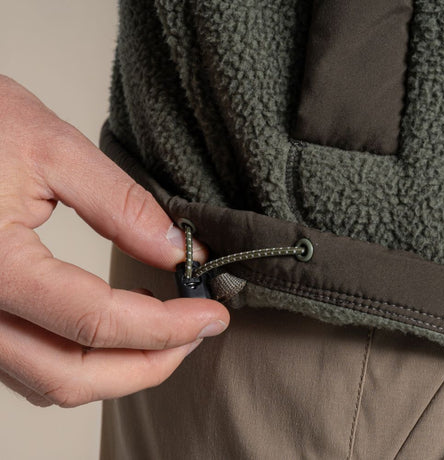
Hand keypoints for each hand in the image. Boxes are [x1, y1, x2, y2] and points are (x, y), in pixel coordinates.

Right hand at [0, 76, 228, 407]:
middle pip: (72, 376)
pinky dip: (85, 360)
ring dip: (119, 369)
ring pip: (50, 382)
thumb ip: (119, 205)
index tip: (210, 315)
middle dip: (149, 363)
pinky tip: (117, 328)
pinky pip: (31, 366)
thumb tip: (177, 251)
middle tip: (197, 333)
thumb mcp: (51, 148)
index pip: (95, 320)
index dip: (166, 326)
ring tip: (167, 331)